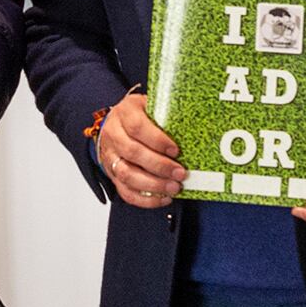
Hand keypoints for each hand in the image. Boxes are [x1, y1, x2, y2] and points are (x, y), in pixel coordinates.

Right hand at [96, 92, 185, 208]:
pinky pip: (126, 192)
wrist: (116, 125)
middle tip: (180, 173)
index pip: (137, 127)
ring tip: (174, 188)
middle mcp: (113, 135)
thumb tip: (195, 126)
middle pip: (132, 152)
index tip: (175, 150)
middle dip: (159, 166)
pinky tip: (163, 198)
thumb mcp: (151, 107)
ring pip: (127, 174)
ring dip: (153, 184)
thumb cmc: (139, 116)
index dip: (157, 140)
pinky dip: (145, 199)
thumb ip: (168, 115)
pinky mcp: (112, 175)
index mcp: (125, 113)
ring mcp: (110, 156)